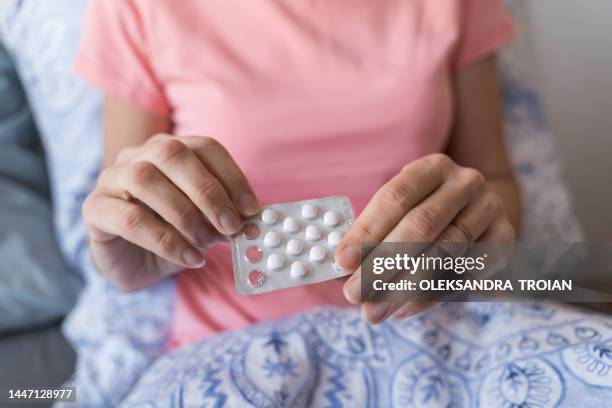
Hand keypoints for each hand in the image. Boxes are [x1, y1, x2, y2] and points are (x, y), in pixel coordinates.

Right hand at [82, 134, 259, 290]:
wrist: (136, 263)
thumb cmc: (175, 234)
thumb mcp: (206, 223)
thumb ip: (224, 215)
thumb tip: (249, 220)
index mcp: (171, 149)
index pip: (205, 147)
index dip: (232, 176)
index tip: (252, 209)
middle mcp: (138, 155)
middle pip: (172, 155)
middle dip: (208, 192)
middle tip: (231, 226)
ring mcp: (111, 178)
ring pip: (144, 179)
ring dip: (184, 214)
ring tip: (206, 243)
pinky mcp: (95, 209)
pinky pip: (129, 219)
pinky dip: (165, 240)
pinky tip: (189, 258)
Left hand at [334, 154, 514, 322]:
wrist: (476, 210)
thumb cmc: (424, 210)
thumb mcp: (399, 208)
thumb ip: (373, 232)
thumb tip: (341, 266)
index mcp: (432, 167)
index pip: (396, 197)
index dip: (367, 231)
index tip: (342, 261)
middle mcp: (465, 182)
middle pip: (421, 225)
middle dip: (382, 264)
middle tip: (355, 293)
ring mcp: (489, 209)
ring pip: (443, 253)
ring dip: (404, 288)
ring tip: (374, 311)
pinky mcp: (504, 239)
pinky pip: (465, 274)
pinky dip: (431, 296)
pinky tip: (403, 309)